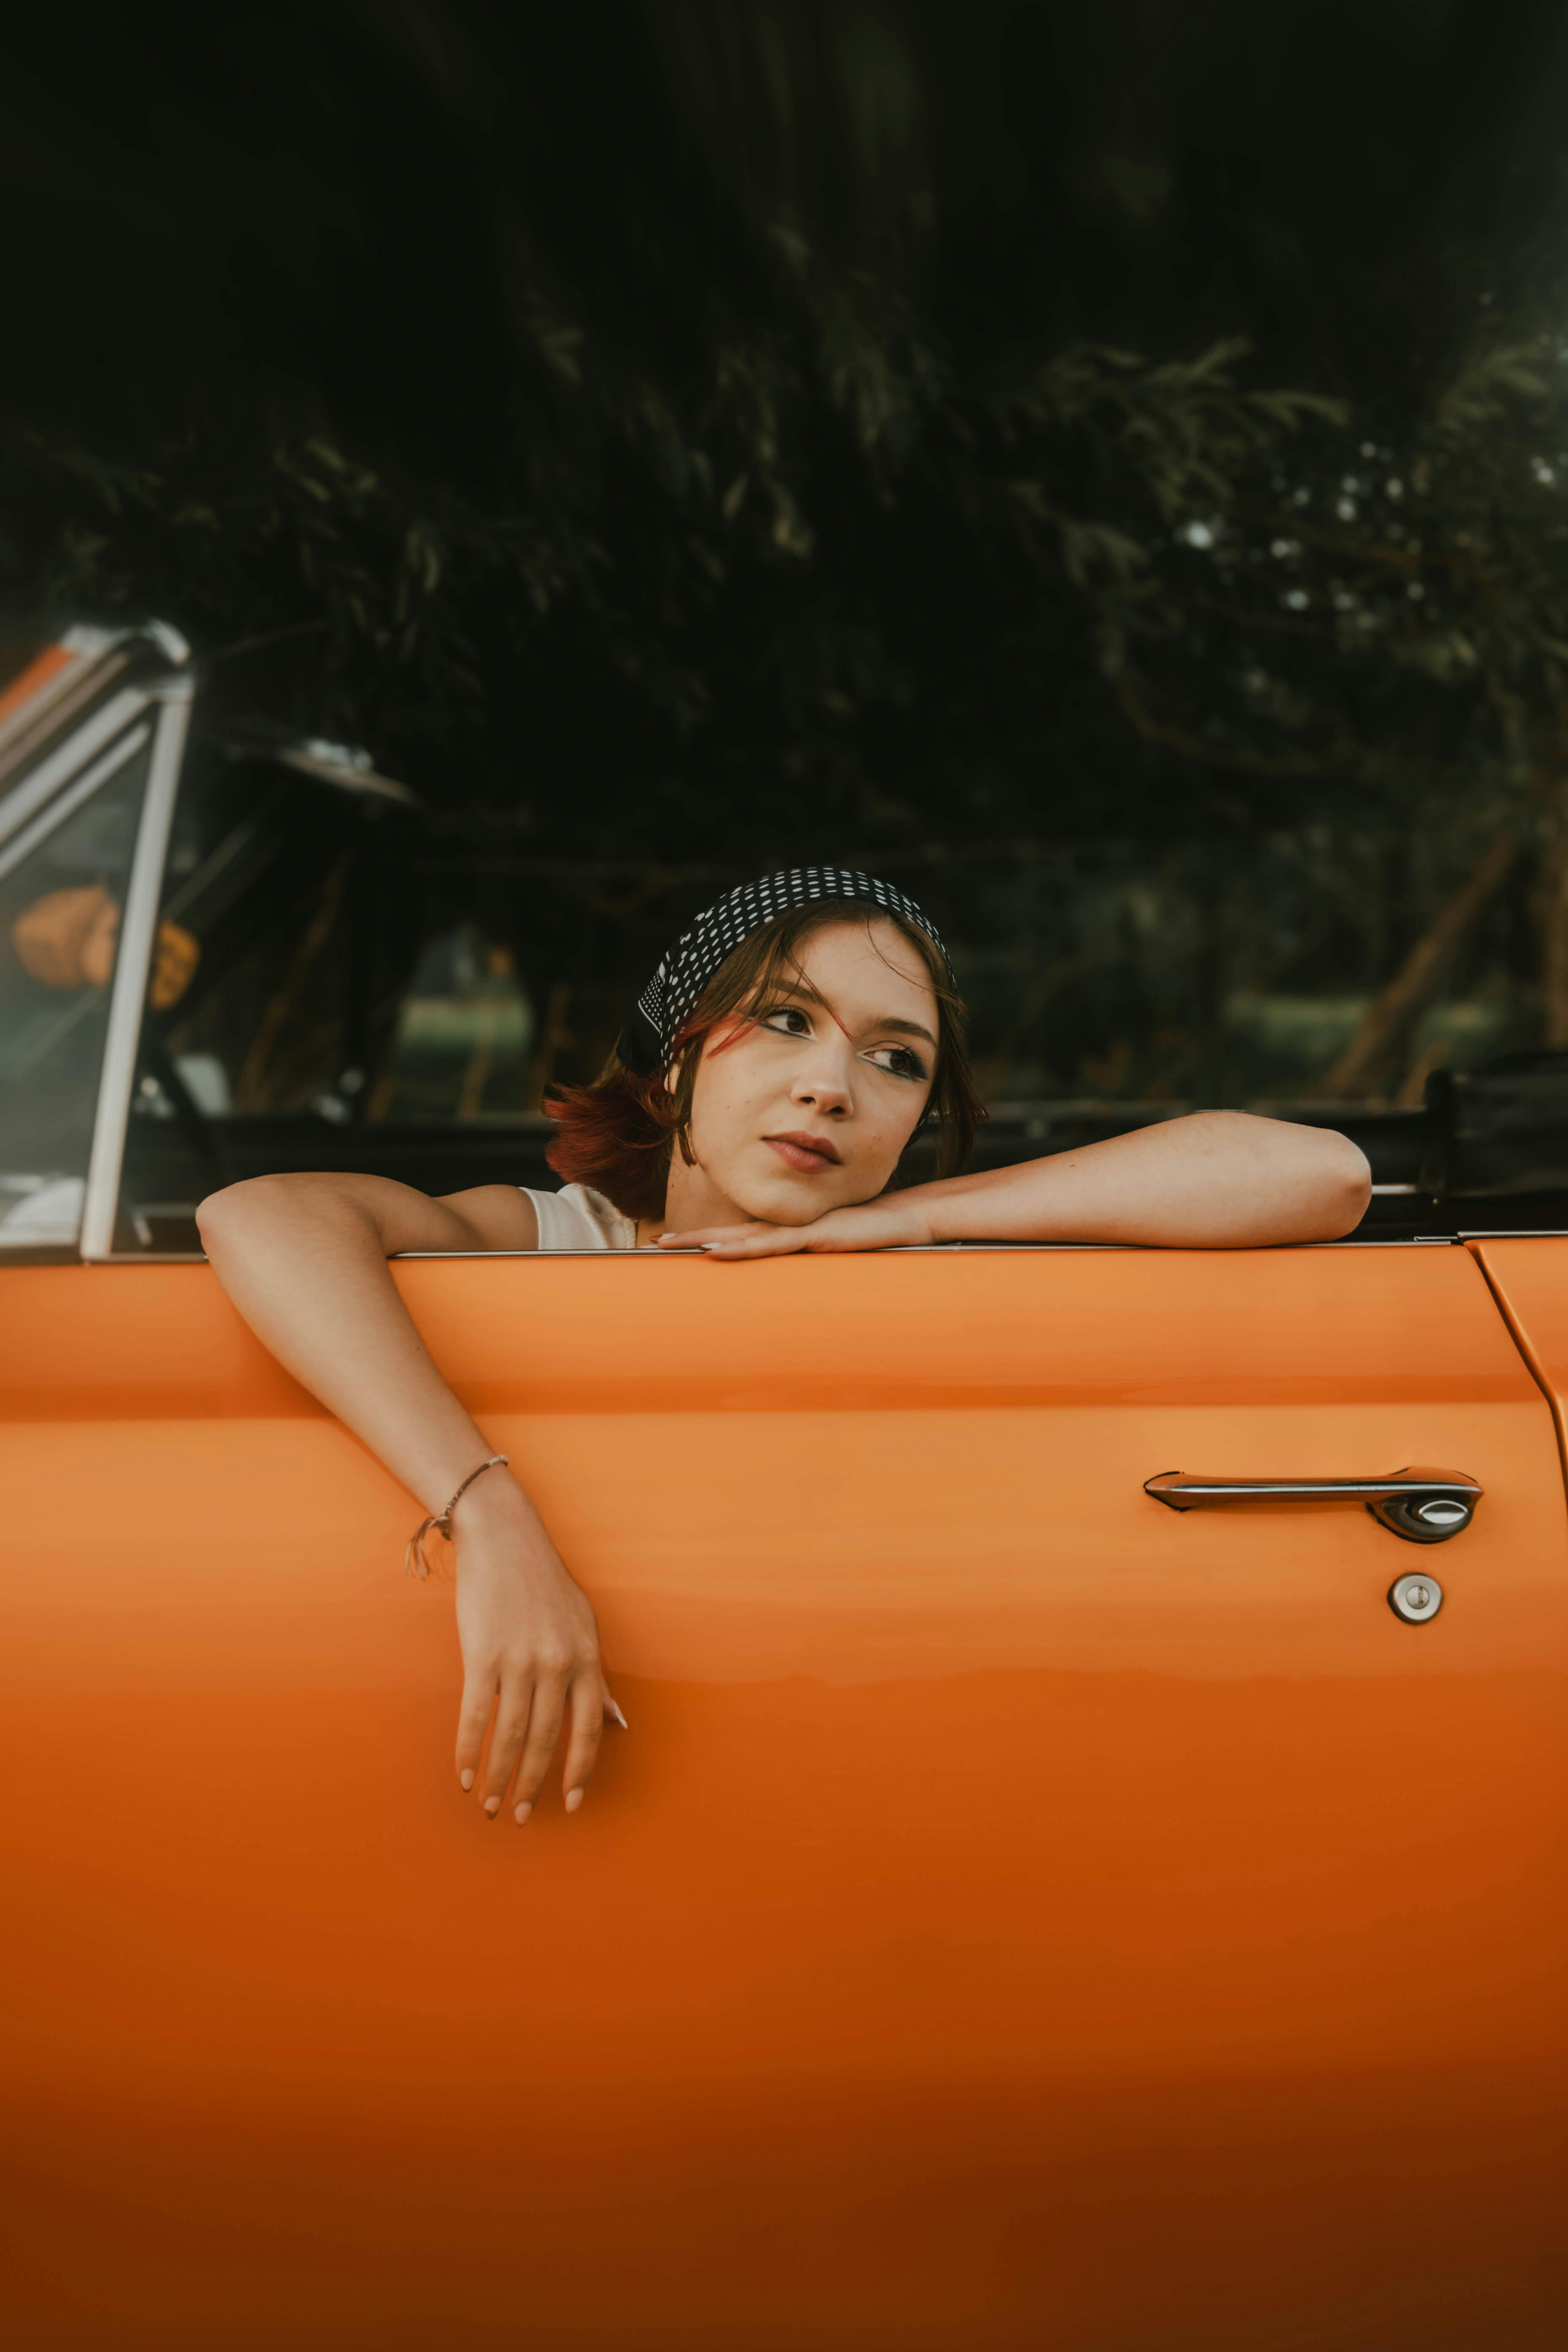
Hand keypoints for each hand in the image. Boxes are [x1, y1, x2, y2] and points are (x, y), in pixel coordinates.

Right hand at [449, 1472, 617, 1823]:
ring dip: (499, 1777)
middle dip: (533, 1784)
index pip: (588, 1729)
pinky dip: (469, 1751)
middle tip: (520, 1815)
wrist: (504, 1538)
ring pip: (511, 1736)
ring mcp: (519, 1661)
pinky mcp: (482, 1656)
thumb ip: (597, 1678)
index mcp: (585, 1659)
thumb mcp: (584, 1626)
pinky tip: (465, 1776)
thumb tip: (618, 1722)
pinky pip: (477, 1716)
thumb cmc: (545, 1584)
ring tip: (490, 1805)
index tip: (571, 1804)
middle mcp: (557, 1664)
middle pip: (547, 1740)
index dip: (580, 1771)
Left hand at [657, 1193, 932, 1257]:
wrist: (899, 1221)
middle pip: (729, 1235)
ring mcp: (796, 1233)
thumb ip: (807, 1259)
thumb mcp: (829, 1253)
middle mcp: (784, 1231)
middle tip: (656, 1243)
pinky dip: (739, 1248)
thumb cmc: (866, 1237)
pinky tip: (715, 1251)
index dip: (706, 1239)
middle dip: (692, 1239)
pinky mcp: (811, 1238)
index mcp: (785, 1235)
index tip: (676, 1244)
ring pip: (742, 1238)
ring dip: (706, 1241)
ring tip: (674, 1245)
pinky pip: (768, 1245)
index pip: (738, 1237)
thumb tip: (792, 1280)